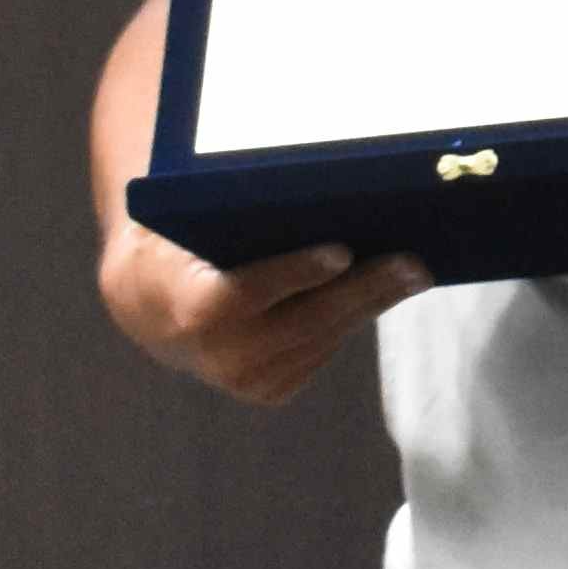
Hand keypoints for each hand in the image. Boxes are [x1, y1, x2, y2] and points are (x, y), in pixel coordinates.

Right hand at [96, 222, 429, 405]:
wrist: (153, 312)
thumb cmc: (179, 247)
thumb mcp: (184, 225)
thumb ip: (227, 209)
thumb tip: (302, 177)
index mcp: (191, 307)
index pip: (245, 293)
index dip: (294, 272)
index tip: (342, 251)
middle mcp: (219, 355)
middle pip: (304, 320)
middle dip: (363, 290)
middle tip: (412, 262)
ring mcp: (247, 381)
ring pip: (323, 338)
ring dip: (372, 305)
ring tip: (414, 273)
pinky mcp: (271, 391)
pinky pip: (322, 351)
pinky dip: (353, 320)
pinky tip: (385, 291)